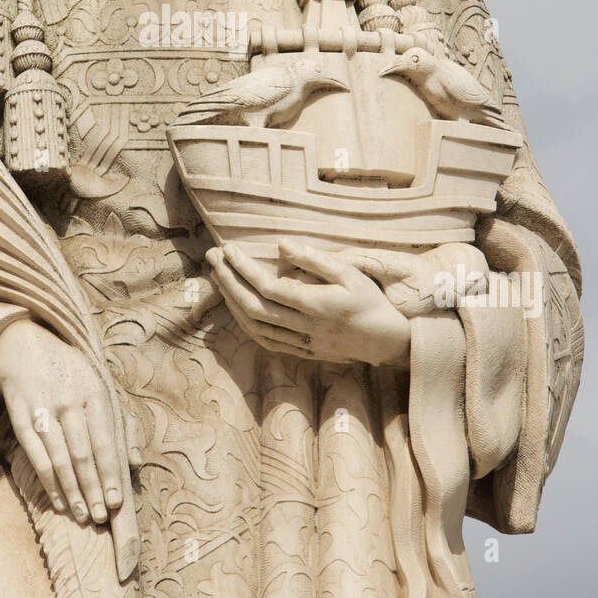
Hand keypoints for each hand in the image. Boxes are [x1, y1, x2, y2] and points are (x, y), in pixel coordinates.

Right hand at [0, 320, 138, 525]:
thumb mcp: (99, 385)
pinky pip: (36, 456)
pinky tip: (58, 501)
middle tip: (102, 517)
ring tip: (83, 516)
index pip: (105, 440)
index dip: (110, 473)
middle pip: (83, 454)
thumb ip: (119, 422)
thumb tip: (134, 461)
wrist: (22, 346)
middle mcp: (69, 400)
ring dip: (72, 491)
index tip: (117, 502)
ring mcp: (43, 409)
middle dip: (93, 489)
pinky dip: (48, 482)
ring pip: (59, 459)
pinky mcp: (21, 417)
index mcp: (94, 391)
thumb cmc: (69, 372)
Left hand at [205, 238, 411, 368]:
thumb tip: (282, 245)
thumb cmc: (369, 300)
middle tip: (212, 258)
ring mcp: (302, 343)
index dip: (243, 268)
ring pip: (255, 327)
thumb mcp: (349, 273)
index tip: (228, 249)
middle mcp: (305, 327)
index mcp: (317, 305)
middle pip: (254, 307)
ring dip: (232, 302)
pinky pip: (265, 340)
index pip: (268, 287)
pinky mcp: (302, 352)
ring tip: (219, 278)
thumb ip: (314, 259)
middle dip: (228, 281)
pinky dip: (245, 323)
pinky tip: (237, 306)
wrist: (386, 341)